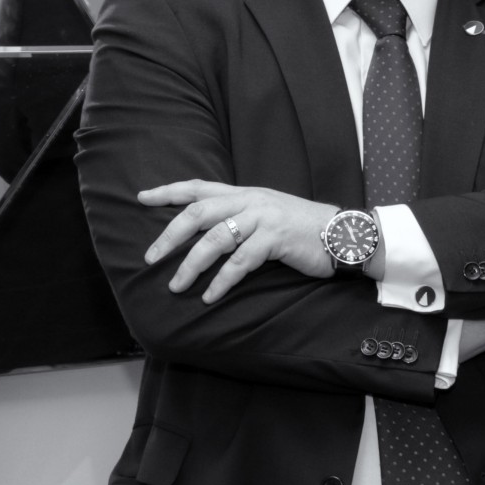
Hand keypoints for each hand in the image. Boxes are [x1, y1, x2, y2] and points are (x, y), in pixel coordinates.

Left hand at [137, 180, 336, 302]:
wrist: (342, 232)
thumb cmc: (301, 228)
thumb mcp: (266, 214)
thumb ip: (239, 218)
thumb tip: (206, 235)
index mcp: (244, 193)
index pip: (198, 187)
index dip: (168, 191)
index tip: (141, 198)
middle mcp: (250, 200)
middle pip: (198, 212)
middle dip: (169, 235)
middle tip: (150, 257)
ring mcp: (263, 218)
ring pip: (215, 239)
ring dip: (191, 265)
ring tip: (176, 286)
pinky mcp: (276, 238)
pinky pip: (241, 262)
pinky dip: (221, 281)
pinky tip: (210, 296)